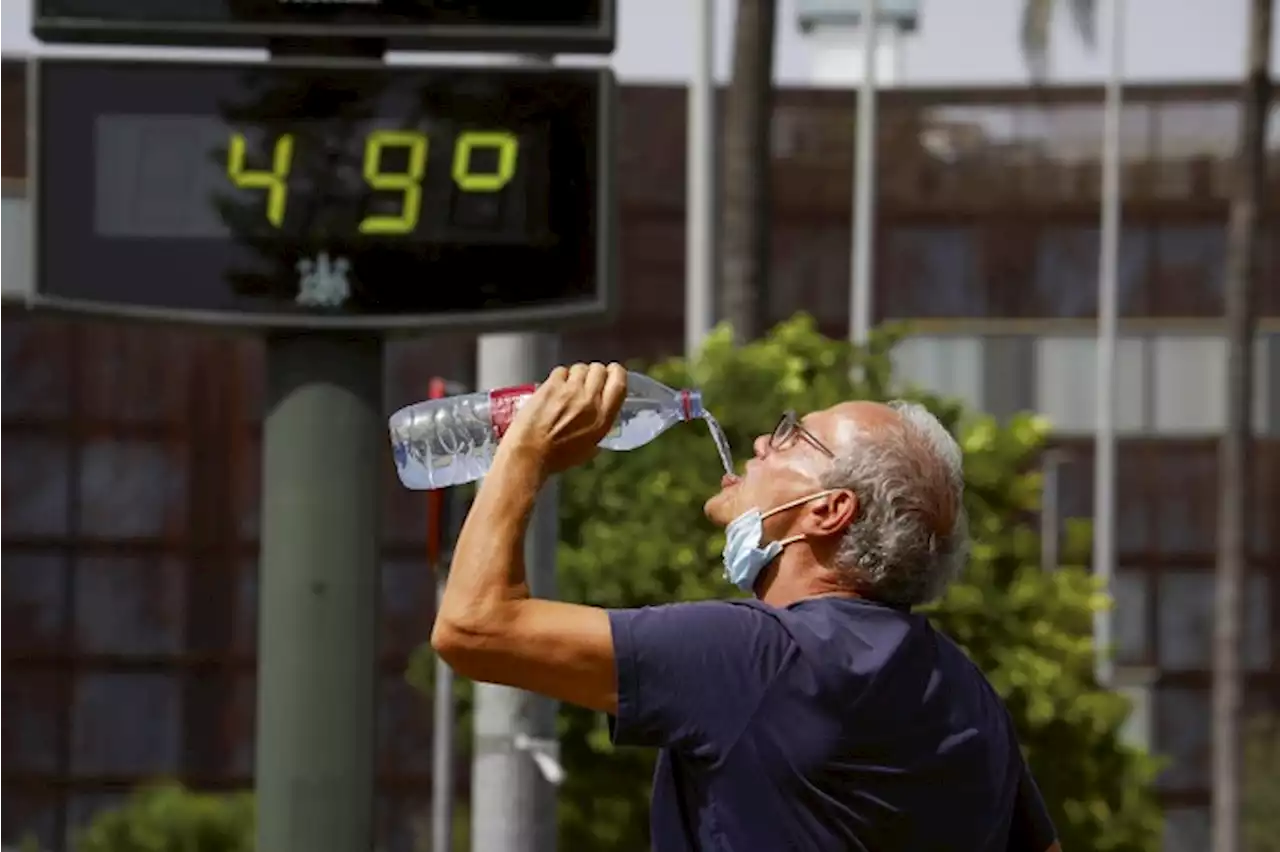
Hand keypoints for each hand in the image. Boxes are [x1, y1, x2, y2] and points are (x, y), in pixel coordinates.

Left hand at [503, 362, 627, 474]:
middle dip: (594, 373)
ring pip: (580, 368)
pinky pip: (561, 371)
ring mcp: (569, 390)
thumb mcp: (589, 447)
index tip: (611, 373)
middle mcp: (590, 400)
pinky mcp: (551, 385)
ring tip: (568, 387)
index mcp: (603, 417)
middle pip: (599, 370)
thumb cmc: (558, 457)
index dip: (616, 373)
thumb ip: (599, 426)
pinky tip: (553, 389)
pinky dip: (559, 377)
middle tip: (585, 383)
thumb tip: (599, 414)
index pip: (618, 383)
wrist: (529, 453)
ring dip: (576, 375)